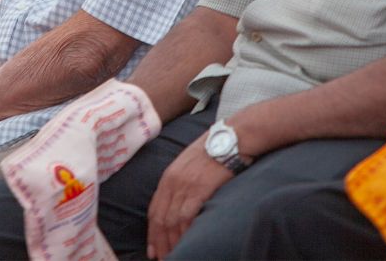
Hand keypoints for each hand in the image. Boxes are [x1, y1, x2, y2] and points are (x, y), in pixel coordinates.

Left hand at [146, 137, 233, 258]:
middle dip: (160, 243)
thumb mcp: (190, 163)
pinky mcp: (200, 188)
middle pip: (161, 219)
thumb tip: (181, 202)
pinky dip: (185, 232)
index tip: (152, 250)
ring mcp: (185, 185)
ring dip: (172, 242)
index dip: (152, 233)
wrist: (233, 136)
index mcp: (169, 176)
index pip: (154, 210)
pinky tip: (187, 243)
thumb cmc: (216, 149)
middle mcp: (173, 181)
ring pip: (172, 221)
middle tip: (162, 259)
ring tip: (174, 256)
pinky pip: (187, 215)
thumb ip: (182, 181)